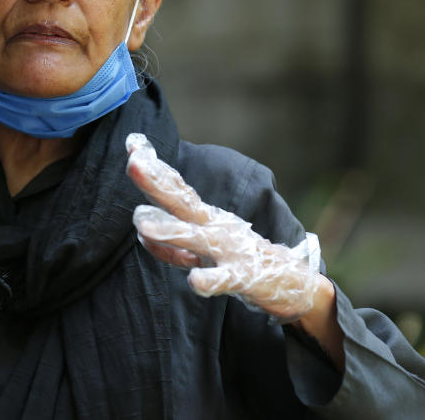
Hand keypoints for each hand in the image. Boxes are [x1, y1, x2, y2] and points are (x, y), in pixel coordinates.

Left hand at [125, 134, 321, 321]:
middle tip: (132, 163)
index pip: (174, 188)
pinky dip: (209, 280)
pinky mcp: (242, 276)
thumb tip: (140, 228)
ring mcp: (227, 250)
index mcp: (202, 217)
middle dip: (155, 184)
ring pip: (195, 239)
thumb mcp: (200, 250)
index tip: (131, 142)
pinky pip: (223, 279)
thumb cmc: (238, 260)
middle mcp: (212, 227)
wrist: (292, 282)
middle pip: (179, 202)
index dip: (152, 167)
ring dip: (169, 232)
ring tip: (142, 226)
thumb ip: (169, 243)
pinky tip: (195, 281)